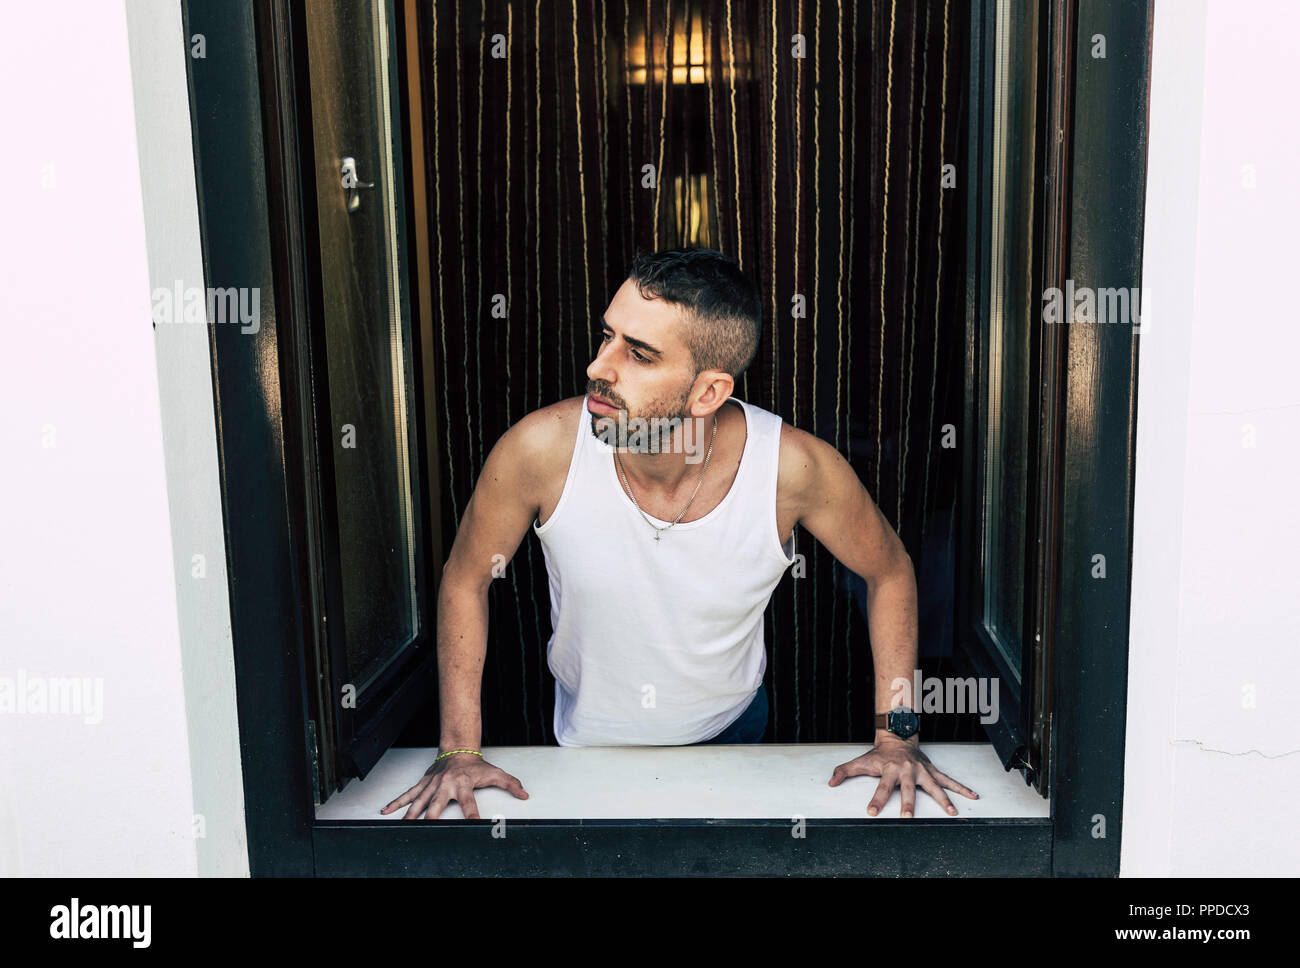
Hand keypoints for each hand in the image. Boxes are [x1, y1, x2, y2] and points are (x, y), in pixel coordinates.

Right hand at [380, 751, 528, 819]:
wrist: (458, 750)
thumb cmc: (476, 766)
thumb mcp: (495, 774)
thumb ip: (511, 784)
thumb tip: (525, 794)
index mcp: (463, 785)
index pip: (469, 803)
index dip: (472, 814)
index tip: (473, 824)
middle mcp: (445, 787)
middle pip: (437, 805)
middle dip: (432, 817)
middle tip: (427, 829)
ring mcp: (432, 786)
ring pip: (419, 802)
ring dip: (410, 815)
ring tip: (404, 826)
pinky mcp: (423, 785)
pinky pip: (408, 794)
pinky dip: (396, 802)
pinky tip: (386, 810)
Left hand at [827, 736, 978, 816]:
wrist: (898, 736)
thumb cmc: (879, 754)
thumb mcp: (861, 761)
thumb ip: (844, 771)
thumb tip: (831, 782)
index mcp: (889, 770)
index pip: (881, 787)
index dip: (875, 800)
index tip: (871, 812)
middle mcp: (907, 771)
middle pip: (908, 789)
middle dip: (908, 803)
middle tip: (908, 816)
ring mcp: (922, 771)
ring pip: (934, 786)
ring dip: (943, 799)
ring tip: (952, 812)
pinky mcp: (932, 771)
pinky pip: (948, 780)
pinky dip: (961, 788)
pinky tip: (972, 796)